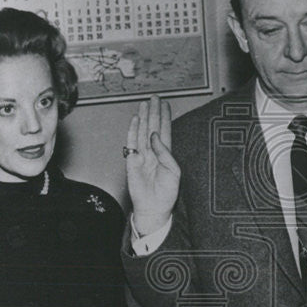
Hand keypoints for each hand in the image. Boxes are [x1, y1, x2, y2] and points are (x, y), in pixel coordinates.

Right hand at [124, 95, 179, 235]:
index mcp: (165, 155)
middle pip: (153, 127)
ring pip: (143, 132)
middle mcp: (153, 153)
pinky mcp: (132, 161)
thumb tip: (155, 135)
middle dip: (154, 112)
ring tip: (145, 104)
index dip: (165, 117)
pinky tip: (136, 120)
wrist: (154, 208)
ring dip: (144, 117)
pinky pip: (132, 143)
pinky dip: (133, 131)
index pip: (165, 131)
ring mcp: (142, 156)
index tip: (165, 104)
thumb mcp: (174, 172)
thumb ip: (165, 152)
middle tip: (154, 98)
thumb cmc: (166, 193)